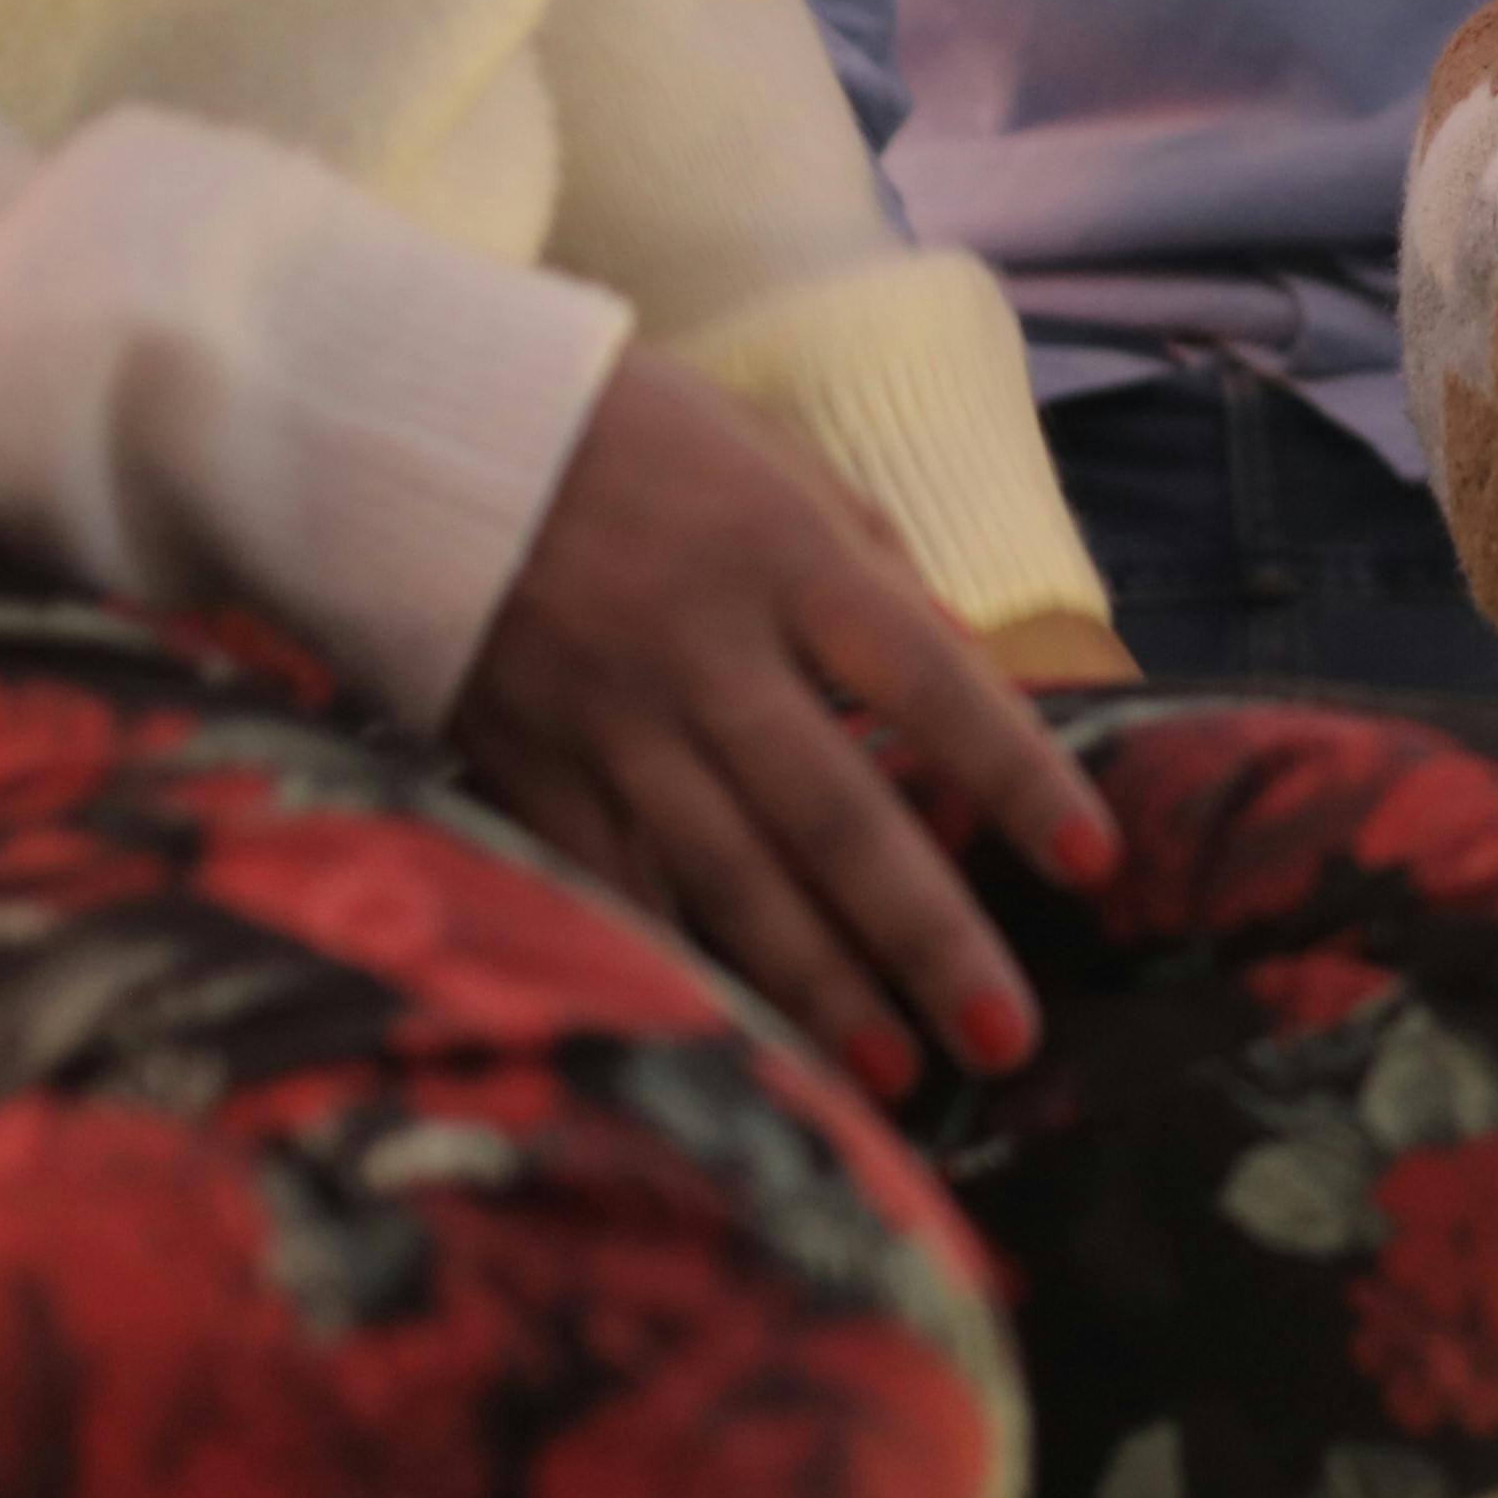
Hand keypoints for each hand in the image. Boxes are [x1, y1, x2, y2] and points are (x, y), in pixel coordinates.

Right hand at [452, 355, 1121, 1094]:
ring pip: (726, 876)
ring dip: (816, 986)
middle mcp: (701, 649)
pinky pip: (612, 884)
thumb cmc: (621, 428)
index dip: (1015, 775)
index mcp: (783, 556)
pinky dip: (676, 962)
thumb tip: (974, 668)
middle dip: (925, 936)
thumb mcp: (772, 456)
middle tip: (1007, 1036)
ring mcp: (606, 719)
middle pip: (833, 814)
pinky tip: (731, 1039)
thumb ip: (874, 565)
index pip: (929, 680)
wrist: (404, 421)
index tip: (1093, 861)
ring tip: (894, 1076)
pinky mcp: (526, 764)